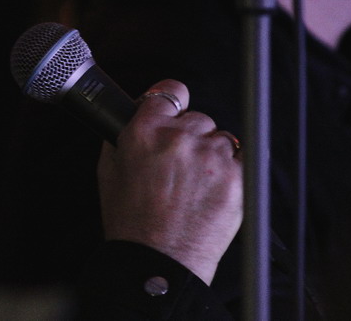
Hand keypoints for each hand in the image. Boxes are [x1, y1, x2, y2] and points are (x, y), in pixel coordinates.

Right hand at [98, 79, 242, 283]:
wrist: (157, 260)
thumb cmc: (131, 221)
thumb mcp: (109, 170)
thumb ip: (122, 136)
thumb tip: (135, 115)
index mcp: (144, 132)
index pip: (170, 91)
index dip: (173, 100)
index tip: (176, 108)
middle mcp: (178, 139)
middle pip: (198, 118)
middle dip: (191, 137)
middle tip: (180, 166)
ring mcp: (210, 158)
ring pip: (221, 139)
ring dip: (212, 155)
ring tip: (196, 185)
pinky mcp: (236, 178)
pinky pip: (242, 159)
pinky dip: (231, 171)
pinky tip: (213, 190)